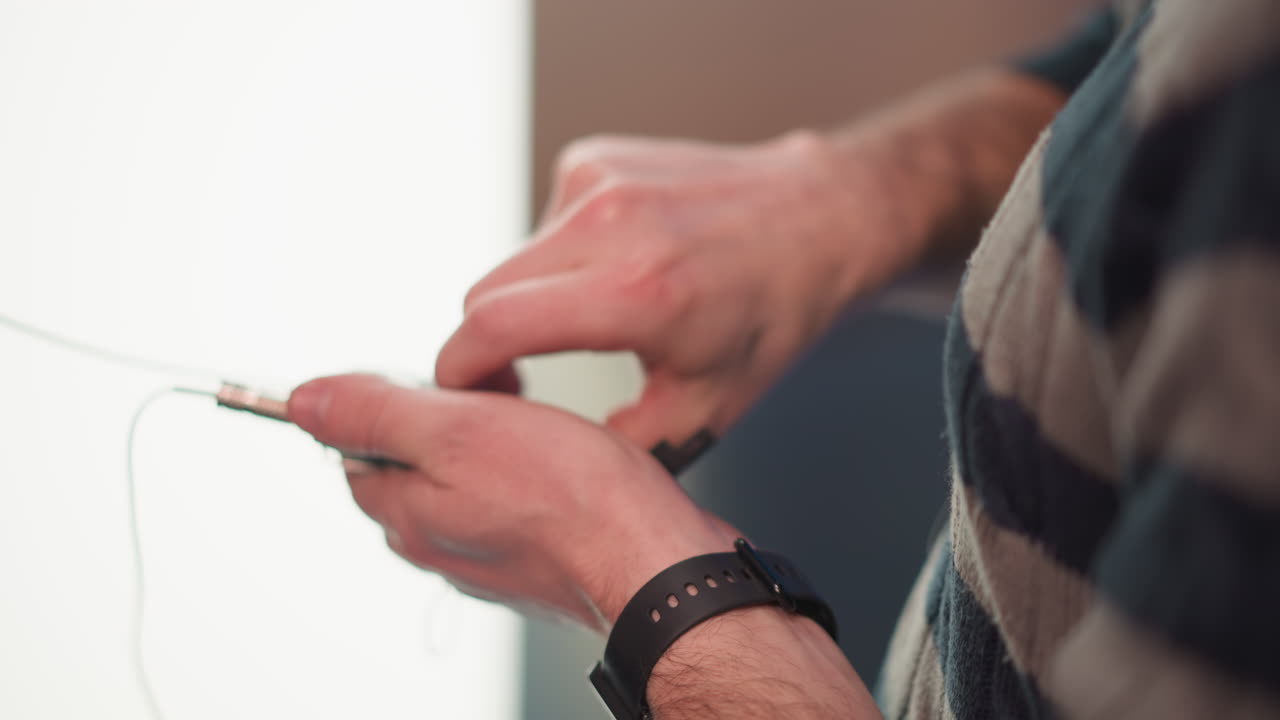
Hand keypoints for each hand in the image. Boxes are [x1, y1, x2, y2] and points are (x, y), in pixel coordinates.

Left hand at [287, 373, 736, 630]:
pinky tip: (560, 458)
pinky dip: (526, 469)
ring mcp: (486, 555)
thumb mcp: (458, 430)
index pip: (357, 446)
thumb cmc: (572, 500)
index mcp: (406, 512)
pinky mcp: (533, 557)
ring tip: (534, 422)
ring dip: (490, 439)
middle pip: (412, 460)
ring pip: (465, 477)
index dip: (392, 398)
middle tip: (496, 396)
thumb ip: (375, 413)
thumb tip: (304, 400)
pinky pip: (510, 499)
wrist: (656, 562)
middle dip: (445, 416)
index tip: (439, 381)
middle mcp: (437, 543)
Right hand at [436, 132, 903, 449]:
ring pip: (512, 262)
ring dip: (530, 301)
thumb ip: (617, 448)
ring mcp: (598, 180)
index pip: (491, 326)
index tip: (474, 402)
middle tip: (521, 381)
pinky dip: (560, 259)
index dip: (460, 374)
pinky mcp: (595, 158)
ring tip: (593, 321)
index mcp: (638, 293)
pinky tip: (617, 266)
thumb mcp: (704, 410)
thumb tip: (543, 464)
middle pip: (484, 295)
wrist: (819, 220)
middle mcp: (609, 223)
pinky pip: (543, 226)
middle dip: (489, 345)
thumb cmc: (770, 319)